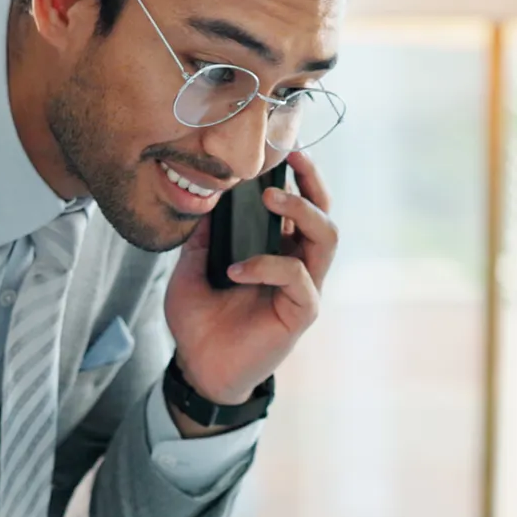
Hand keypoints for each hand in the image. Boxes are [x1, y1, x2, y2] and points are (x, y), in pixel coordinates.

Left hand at [164, 151, 336, 405]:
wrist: (198, 368)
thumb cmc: (200, 321)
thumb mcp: (190, 268)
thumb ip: (201, 235)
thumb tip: (204, 195)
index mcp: (277, 251)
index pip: (300, 206)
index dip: (299, 176)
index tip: (285, 148)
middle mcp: (297, 265)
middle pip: (324, 214)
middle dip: (311, 182)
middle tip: (290, 160)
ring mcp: (303, 288)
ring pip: (326, 238)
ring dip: (301, 211)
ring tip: (270, 199)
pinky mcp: (301, 312)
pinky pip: (298, 278)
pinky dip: (267, 266)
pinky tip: (235, 271)